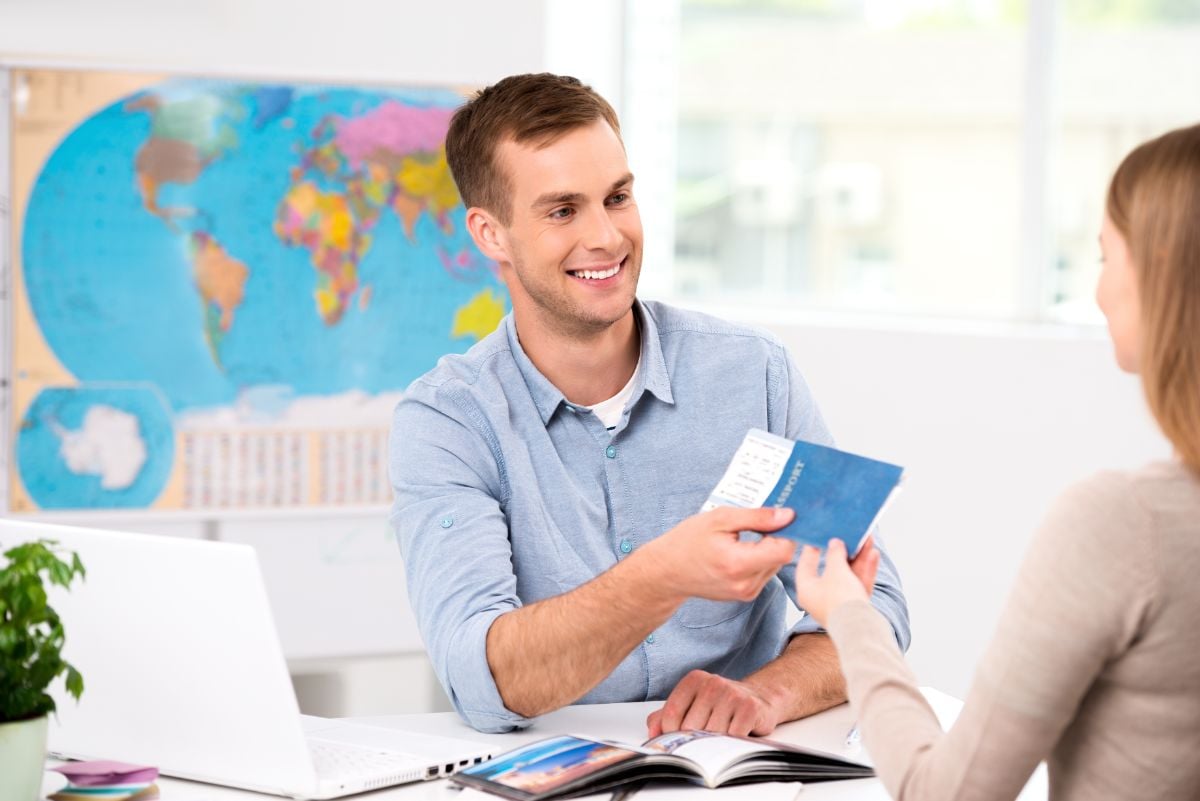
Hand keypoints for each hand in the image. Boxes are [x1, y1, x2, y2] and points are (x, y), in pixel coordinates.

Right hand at [645, 506, 796, 603]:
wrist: (668, 571)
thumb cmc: (688, 541)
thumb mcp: (720, 519)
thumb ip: (757, 517)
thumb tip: (788, 515)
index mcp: (738, 563)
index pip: (784, 550)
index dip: (787, 531)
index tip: (779, 516)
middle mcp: (746, 583)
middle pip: (781, 557)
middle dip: (775, 537)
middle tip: (757, 522)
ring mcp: (746, 592)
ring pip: (775, 565)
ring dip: (767, 548)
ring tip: (743, 537)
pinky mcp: (745, 595)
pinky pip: (765, 572)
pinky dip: (759, 558)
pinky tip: (741, 550)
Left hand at [646, 670, 781, 736]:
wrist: (759, 698)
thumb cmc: (720, 705)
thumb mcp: (691, 705)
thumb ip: (665, 716)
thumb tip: (652, 734)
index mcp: (694, 680)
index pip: (671, 714)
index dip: (672, 733)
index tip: (680, 737)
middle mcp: (712, 683)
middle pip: (690, 727)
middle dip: (695, 739)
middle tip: (706, 737)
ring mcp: (732, 694)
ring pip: (711, 735)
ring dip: (715, 743)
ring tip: (721, 735)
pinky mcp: (750, 708)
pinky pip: (732, 737)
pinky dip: (731, 744)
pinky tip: (734, 736)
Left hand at [792, 537, 879, 627]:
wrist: (860, 629)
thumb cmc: (840, 599)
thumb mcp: (836, 570)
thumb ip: (835, 554)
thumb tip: (835, 543)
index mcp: (807, 589)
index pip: (806, 565)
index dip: (812, 549)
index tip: (818, 536)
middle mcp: (821, 598)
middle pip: (832, 569)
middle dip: (844, 552)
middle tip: (850, 535)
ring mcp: (839, 604)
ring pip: (849, 576)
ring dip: (859, 558)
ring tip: (867, 540)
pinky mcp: (854, 608)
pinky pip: (859, 585)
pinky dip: (866, 571)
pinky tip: (873, 555)